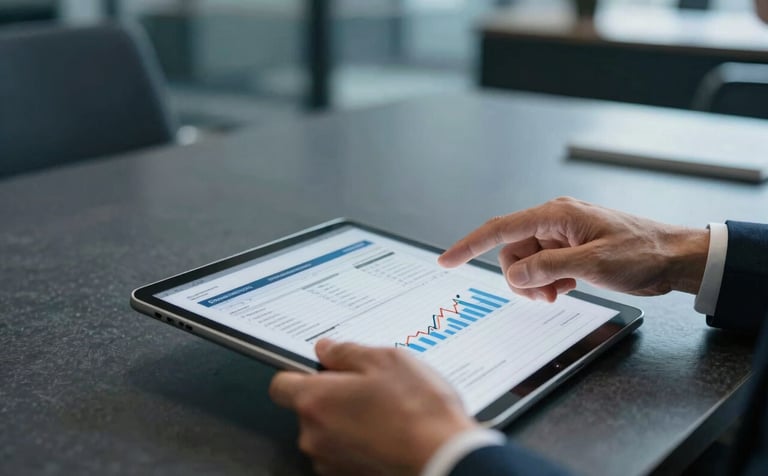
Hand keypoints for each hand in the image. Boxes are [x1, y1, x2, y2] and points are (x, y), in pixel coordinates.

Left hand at [270, 339, 477, 475]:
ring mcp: (330, 463)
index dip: (300, 373)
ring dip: (349, 421)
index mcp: (316, 401)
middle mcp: (314, 437)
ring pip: (329, 433)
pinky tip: (390, 433)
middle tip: (370, 387)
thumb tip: (327, 350)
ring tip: (387, 412)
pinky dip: (362, 443)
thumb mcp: (385, 360)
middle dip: (334, 396)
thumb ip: (346, 352)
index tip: (323, 369)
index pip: (281, 384)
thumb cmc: (418, 411)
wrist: (444, 460)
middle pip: (309, 409)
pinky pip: (346, 453)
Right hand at [438, 197, 708, 300]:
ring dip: (535, 284)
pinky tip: (567, 288)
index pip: (501, 229)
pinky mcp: (571, 250)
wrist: (675, 258)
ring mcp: (562, 236)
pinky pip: (544, 268)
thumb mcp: (592, 264)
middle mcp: (554, 221)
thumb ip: (548, 268)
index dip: (469, 245)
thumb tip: (514, 275)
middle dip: (520, 278)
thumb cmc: (642, 252)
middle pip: (512, 251)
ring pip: (527, 263)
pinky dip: (548, 282)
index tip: (447, 260)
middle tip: (544, 296)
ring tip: (559, 294)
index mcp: (556, 215)